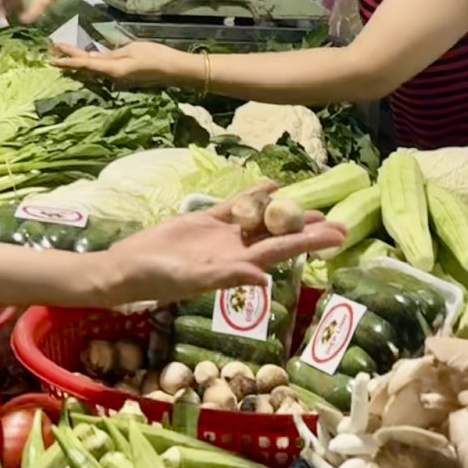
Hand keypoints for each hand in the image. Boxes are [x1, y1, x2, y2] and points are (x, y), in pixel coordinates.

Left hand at [50, 40, 193, 88]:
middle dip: (69, 60)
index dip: (68, 60)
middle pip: (86, 68)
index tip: (52, 58)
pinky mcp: (124, 77)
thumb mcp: (132, 49)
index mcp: (113, 69)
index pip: (85, 64)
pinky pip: (103, 71)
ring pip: (93, 70)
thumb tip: (92, 58)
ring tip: (63, 54)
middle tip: (52, 52)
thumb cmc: (155, 56)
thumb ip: (111, 54)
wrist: (175, 69)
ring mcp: (118, 79)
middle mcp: (112, 77)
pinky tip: (86, 59)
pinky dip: (91, 64)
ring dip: (78, 62)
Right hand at [102, 201, 343, 305]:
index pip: (282, 250)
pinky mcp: (205, 221)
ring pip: (262, 221)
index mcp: (237, 264)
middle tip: (339, 222)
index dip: (310, 243)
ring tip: (313, 206)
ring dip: (286, 213)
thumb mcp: (194, 280)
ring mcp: (222, 235)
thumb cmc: (158, 279)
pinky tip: (272, 186)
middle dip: (308, 230)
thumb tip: (266, 281)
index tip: (338, 238)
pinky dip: (254, 196)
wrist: (127, 268)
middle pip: (280, 236)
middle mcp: (235, 250)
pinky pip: (236, 205)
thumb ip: (228, 278)